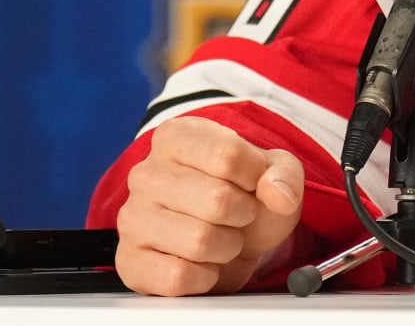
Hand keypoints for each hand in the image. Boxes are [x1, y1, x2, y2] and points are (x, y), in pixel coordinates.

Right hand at [114, 117, 304, 295]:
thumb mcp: (273, 171)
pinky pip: (178, 277)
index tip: (250, 182)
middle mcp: (145, 174)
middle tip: (237, 215)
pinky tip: (202, 263)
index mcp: (174, 137)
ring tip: (221, 237)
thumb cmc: (244, 195)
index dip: (255, 177)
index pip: (228, 155)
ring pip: (200, 242)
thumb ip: (284, 175)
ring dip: (227, 247)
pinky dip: (205, 277)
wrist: (227, 233)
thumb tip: (278, 195)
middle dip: (243, 215)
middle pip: (217, 200)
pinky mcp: (130, 262)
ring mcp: (132, 218)